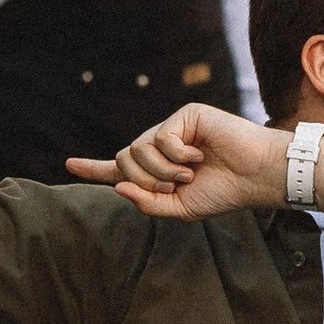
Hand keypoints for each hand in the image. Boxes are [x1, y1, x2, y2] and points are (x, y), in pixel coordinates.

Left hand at [67, 102, 297, 219]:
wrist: (254, 176)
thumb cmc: (224, 192)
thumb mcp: (180, 208)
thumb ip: (147, 202)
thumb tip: (117, 186)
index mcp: (158, 170)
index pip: (118, 170)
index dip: (93, 168)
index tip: (68, 165)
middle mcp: (160, 147)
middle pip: (124, 161)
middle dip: (143, 180)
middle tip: (173, 186)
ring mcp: (172, 128)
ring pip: (137, 150)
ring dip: (161, 170)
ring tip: (189, 172)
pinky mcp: (185, 114)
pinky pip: (160, 138)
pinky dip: (177, 154)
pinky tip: (200, 154)